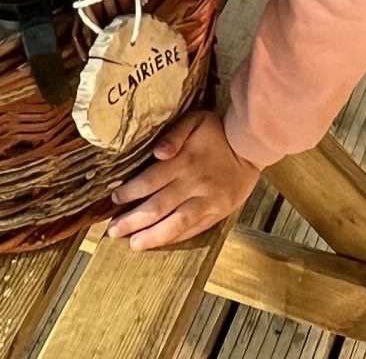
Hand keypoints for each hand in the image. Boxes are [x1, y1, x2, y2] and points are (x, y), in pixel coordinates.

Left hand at [106, 110, 259, 248]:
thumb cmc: (218, 131)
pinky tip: (160, 242)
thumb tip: (157, 152)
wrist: (252, 146)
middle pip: (158, 206)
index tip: (115, 199)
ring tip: (133, 244)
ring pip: (175, 224)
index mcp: (184, 161)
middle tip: (113, 231)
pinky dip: (174, 238)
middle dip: (133, 220)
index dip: (130, 192)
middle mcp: (194, 184)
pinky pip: (193, 229)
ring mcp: (207, 201)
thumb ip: (173, 134)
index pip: (150, 181)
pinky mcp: (217, 213)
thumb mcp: (195, 120)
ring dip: (152, 236)